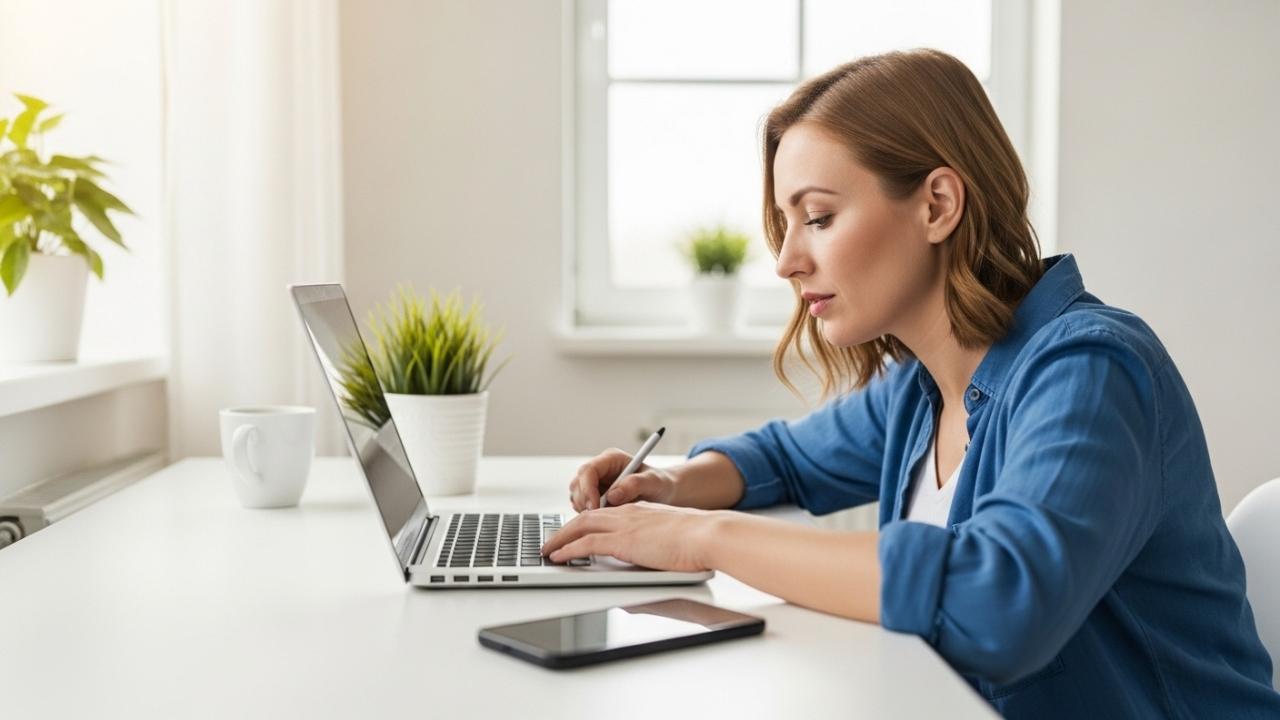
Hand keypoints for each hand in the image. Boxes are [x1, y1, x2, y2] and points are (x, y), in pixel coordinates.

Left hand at [540, 502, 717, 572]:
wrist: (708, 534)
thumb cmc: (698, 539)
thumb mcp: (671, 540)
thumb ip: (656, 547)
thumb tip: (650, 563)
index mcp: (640, 512)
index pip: (604, 514)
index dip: (585, 524)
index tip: (574, 533)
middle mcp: (628, 514)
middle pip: (586, 517)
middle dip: (565, 530)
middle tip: (551, 542)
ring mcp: (624, 526)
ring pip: (580, 527)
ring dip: (560, 539)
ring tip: (547, 550)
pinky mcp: (623, 541)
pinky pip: (586, 544)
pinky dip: (568, 550)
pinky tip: (559, 557)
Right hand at [568, 448, 677, 510]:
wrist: (662, 493)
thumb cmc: (659, 484)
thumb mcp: (653, 482)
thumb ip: (635, 484)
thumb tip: (613, 495)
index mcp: (611, 459)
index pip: (588, 470)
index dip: (587, 489)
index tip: (595, 507)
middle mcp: (599, 468)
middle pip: (577, 484)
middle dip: (585, 502)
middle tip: (601, 516)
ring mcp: (594, 482)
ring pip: (576, 495)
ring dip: (585, 509)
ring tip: (608, 515)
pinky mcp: (592, 495)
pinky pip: (581, 505)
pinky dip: (588, 514)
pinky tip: (605, 516)